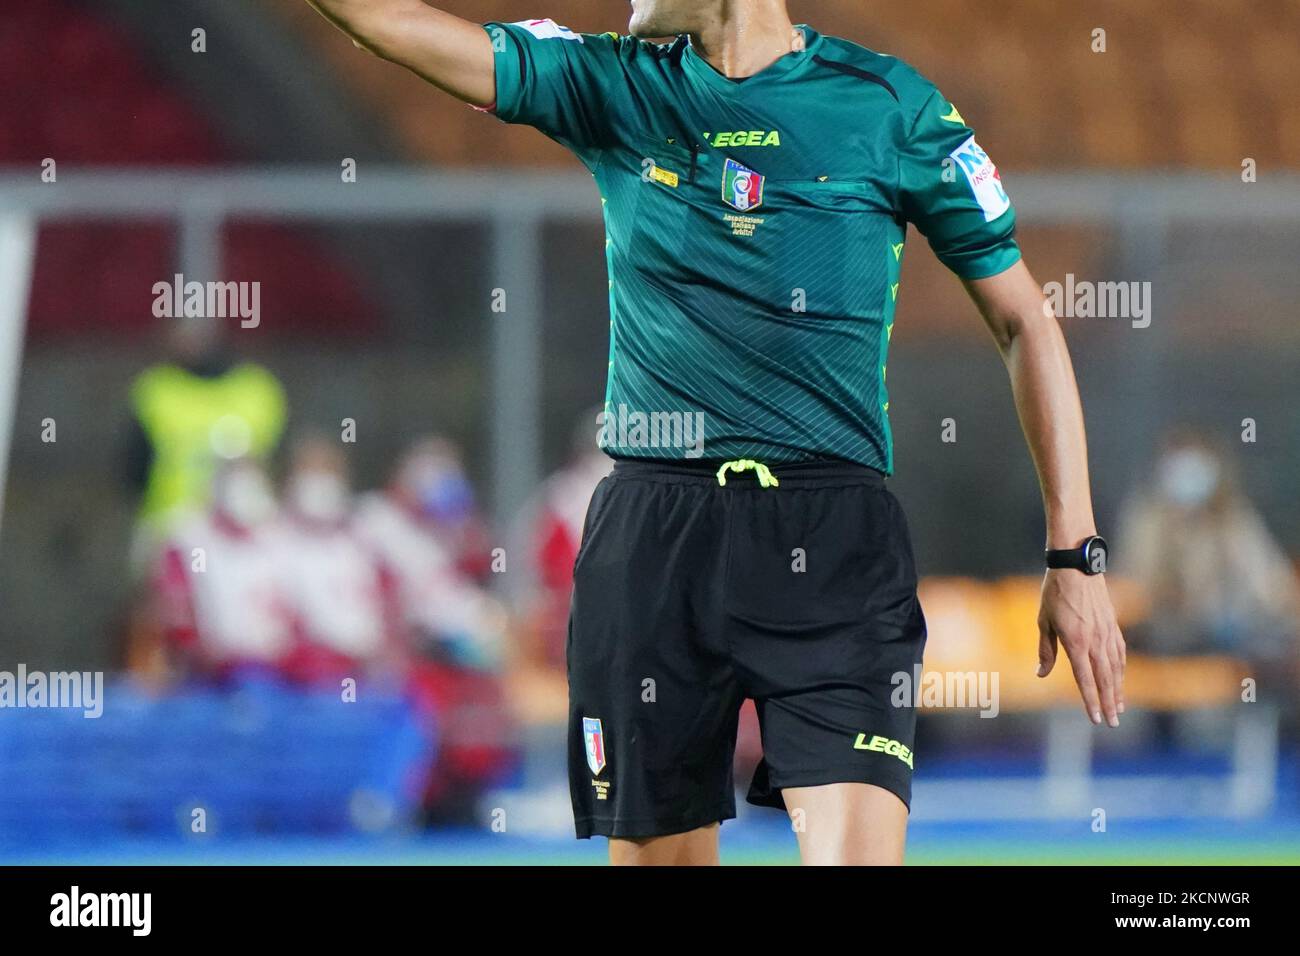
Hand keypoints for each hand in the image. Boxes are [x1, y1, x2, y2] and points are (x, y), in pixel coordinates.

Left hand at [1037, 569, 1125, 725]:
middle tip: (1113, 723)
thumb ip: (1046, 650)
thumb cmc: (1055, 592)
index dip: (1091, 701)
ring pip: (1115, 669)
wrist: (1078, 566)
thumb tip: (1041, 674)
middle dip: (1108, 703)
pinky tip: (1119, 679)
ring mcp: (1107, 633)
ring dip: (1117, 690)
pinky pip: (1119, 653)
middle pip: (1104, 679)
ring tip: (1118, 707)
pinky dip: (1120, 670)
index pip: (1085, 679)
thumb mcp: (1043, 621)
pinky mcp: (1113, 625)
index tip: (1096, 719)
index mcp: (1076, 642)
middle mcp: (1095, 641)